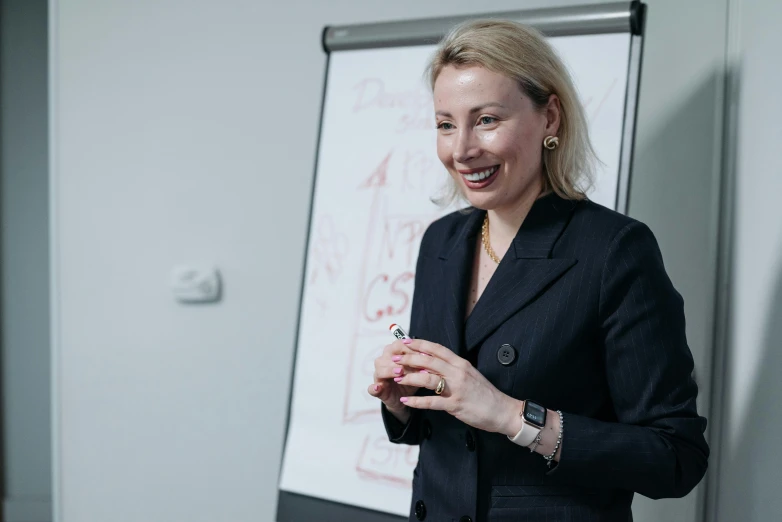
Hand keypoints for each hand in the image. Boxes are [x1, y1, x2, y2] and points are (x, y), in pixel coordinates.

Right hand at [367, 339, 420, 416]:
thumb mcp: (418, 370)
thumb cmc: (411, 379)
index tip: (424, 355)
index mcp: (393, 353)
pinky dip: (374, 388)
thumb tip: (428, 358)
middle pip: (388, 354)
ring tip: (400, 372)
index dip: (411, 348)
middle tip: (413, 363)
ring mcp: (378, 375)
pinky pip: (371, 388)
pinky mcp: (376, 390)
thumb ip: (420, 363)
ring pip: (380, 368)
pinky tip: (378, 388)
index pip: (399, 344)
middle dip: (401, 358)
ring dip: (390, 370)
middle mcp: (384, 361)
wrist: (405, 398)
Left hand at [392, 339, 520, 435]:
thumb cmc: (485, 394)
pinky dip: (416, 401)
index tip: (405, 341)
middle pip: (429, 360)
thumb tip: (433, 364)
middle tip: (394, 358)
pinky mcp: (455, 405)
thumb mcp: (470, 375)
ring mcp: (457, 388)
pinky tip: (405, 401)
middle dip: (409, 358)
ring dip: (409, 377)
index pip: (437, 349)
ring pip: (427, 378)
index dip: (420, 344)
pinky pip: (431, 402)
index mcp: (461, 363)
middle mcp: (458, 372)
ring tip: (397, 377)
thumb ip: (453, 369)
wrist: (503, 410)